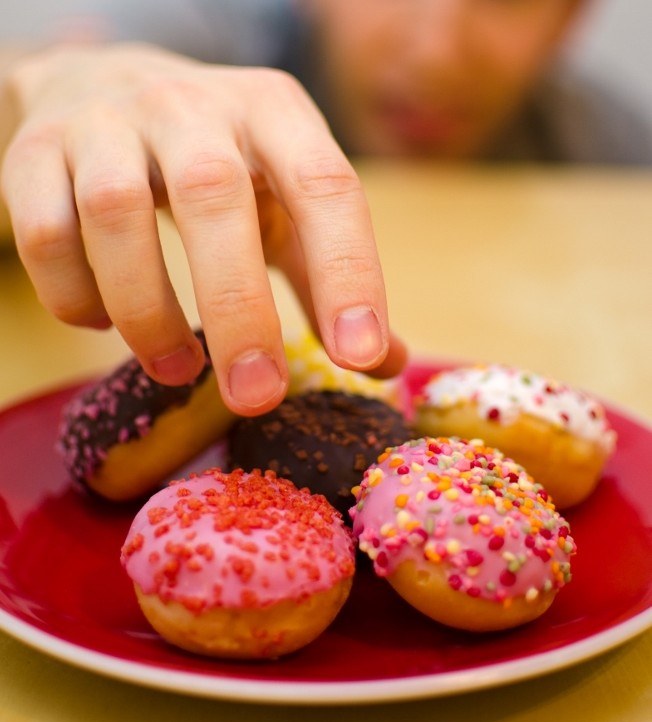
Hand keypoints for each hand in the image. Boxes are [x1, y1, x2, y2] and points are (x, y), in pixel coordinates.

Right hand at [1, 43, 405, 414]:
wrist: (100, 85)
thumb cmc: (214, 162)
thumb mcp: (282, 201)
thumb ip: (328, 273)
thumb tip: (384, 362)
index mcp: (274, 113)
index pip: (325, 187)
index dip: (348, 273)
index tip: (358, 357)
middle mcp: (192, 105)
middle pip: (214, 197)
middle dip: (238, 310)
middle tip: (256, 396)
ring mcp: (107, 121)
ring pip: (116, 213)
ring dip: (146, 312)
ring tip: (177, 368)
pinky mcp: (36, 150)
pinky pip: (46, 232)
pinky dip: (75, 295)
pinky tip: (101, 322)